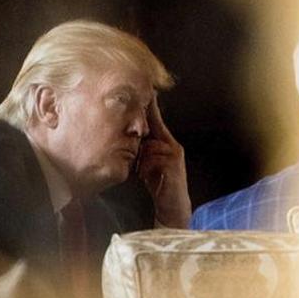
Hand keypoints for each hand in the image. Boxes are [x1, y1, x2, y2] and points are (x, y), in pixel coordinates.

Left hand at [137, 98, 191, 227]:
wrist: (173, 207)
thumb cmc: (157, 183)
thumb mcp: (145, 163)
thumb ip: (140, 149)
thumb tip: (125, 139)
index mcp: (165, 142)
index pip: (155, 120)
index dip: (148, 106)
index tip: (143, 90)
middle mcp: (172, 145)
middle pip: (152, 128)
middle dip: (141, 126)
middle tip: (133, 126)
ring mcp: (174, 154)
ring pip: (150, 145)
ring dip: (140, 157)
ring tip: (141, 170)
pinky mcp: (173, 165)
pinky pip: (152, 159)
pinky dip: (144, 167)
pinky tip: (144, 175)